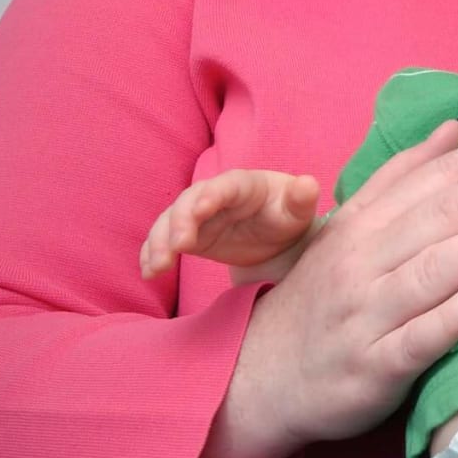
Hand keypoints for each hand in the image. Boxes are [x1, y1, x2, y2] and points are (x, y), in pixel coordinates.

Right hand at [139, 168, 319, 279]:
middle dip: (178, 222)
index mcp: (243, 184)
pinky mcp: (187, 236)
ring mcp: (196, 216)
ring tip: (156, 268)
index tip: (200, 211)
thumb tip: (309, 185)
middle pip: (188, 203)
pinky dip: (152, 254)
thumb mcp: (298, 209)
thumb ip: (302, 198)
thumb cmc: (287, 214)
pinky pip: (163, 241)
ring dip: (159, 242)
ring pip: (169, 222)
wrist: (276, 233)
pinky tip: (149, 272)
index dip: (210, 196)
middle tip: (177, 247)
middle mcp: (213, 196)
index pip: (223, 187)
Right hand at [216, 123, 457, 457]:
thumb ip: (401, 177)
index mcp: (365, 222)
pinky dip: (452, 316)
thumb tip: (455, 129)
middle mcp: (364, 261)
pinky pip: (415, 339)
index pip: (441, 176)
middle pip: (445, 214)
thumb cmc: (326, 297)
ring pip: (433, 270)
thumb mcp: (352, 229)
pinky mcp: (371, 368)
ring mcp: (366, 315)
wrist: (262, 378)